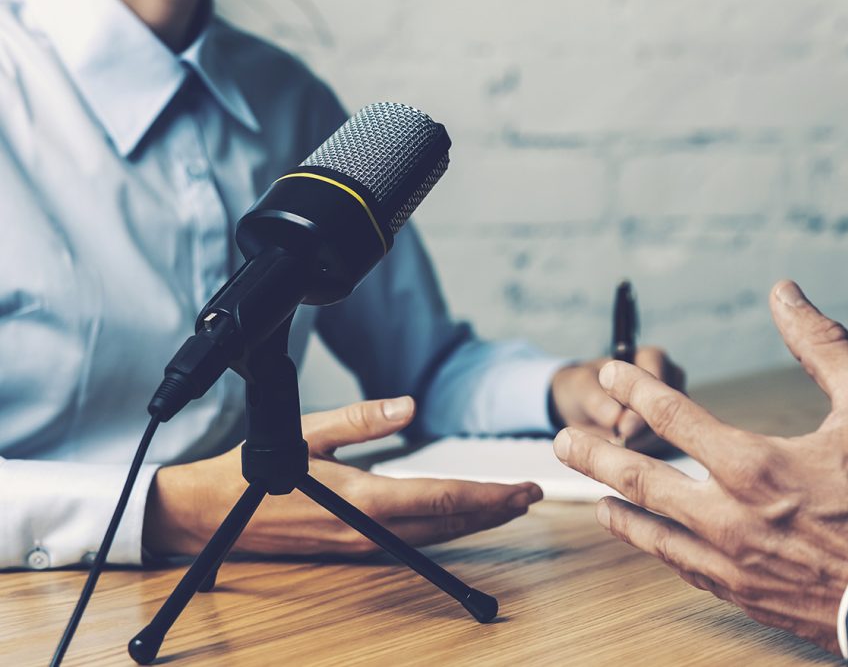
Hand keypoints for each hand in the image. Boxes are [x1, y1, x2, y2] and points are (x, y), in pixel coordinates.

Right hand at [144, 396, 542, 556]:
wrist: (210, 517)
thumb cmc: (256, 470)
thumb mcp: (308, 431)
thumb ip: (363, 419)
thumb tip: (409, 405)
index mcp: (362, 499)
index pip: (441, 498)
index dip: (489, 496)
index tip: (523, 489)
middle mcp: (368, 530)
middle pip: (447, 523)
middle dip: (494, 510)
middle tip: (532, 495)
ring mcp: (361, 544)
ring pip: (433, 535)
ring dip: (474, 520)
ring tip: (509, 505)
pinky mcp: (353, 547)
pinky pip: (412, 540)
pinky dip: (445, 526)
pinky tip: (461, 516)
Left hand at [554, 280, 847, 651]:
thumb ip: (824, 345)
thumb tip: (784, 293)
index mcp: (753, 465)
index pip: (672, 416)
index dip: (637, 388)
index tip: (612, 371)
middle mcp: (729, 516)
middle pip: (640, 478)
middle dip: (597, 452)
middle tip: (563, 439)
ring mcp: (732, 562)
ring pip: (652, 532)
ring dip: (616, 506)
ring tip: (592, 494)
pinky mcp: (745, 596)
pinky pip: (684, 570)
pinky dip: (656, 549)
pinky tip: (648, 541)